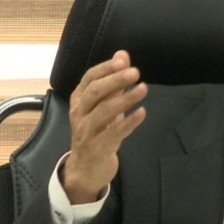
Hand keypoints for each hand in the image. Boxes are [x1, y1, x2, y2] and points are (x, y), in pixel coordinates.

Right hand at [61, 50, 147, 203]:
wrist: (87, 168)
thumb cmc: (98, 131)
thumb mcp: (104, 104)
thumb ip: (113, 81)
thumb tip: (122, 55)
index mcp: (80, 99)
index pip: (89, 78)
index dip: (106, 68)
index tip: (123, 60)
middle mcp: (80, 113)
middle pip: (95, 92)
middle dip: (115, 80)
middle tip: (135, 72)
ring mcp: (86, 131)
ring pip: (103, 112)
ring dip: (125, 99)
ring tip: (143, 89)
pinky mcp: (97, 147)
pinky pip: (113, 133)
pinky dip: (128, 122)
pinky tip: (142, 112)